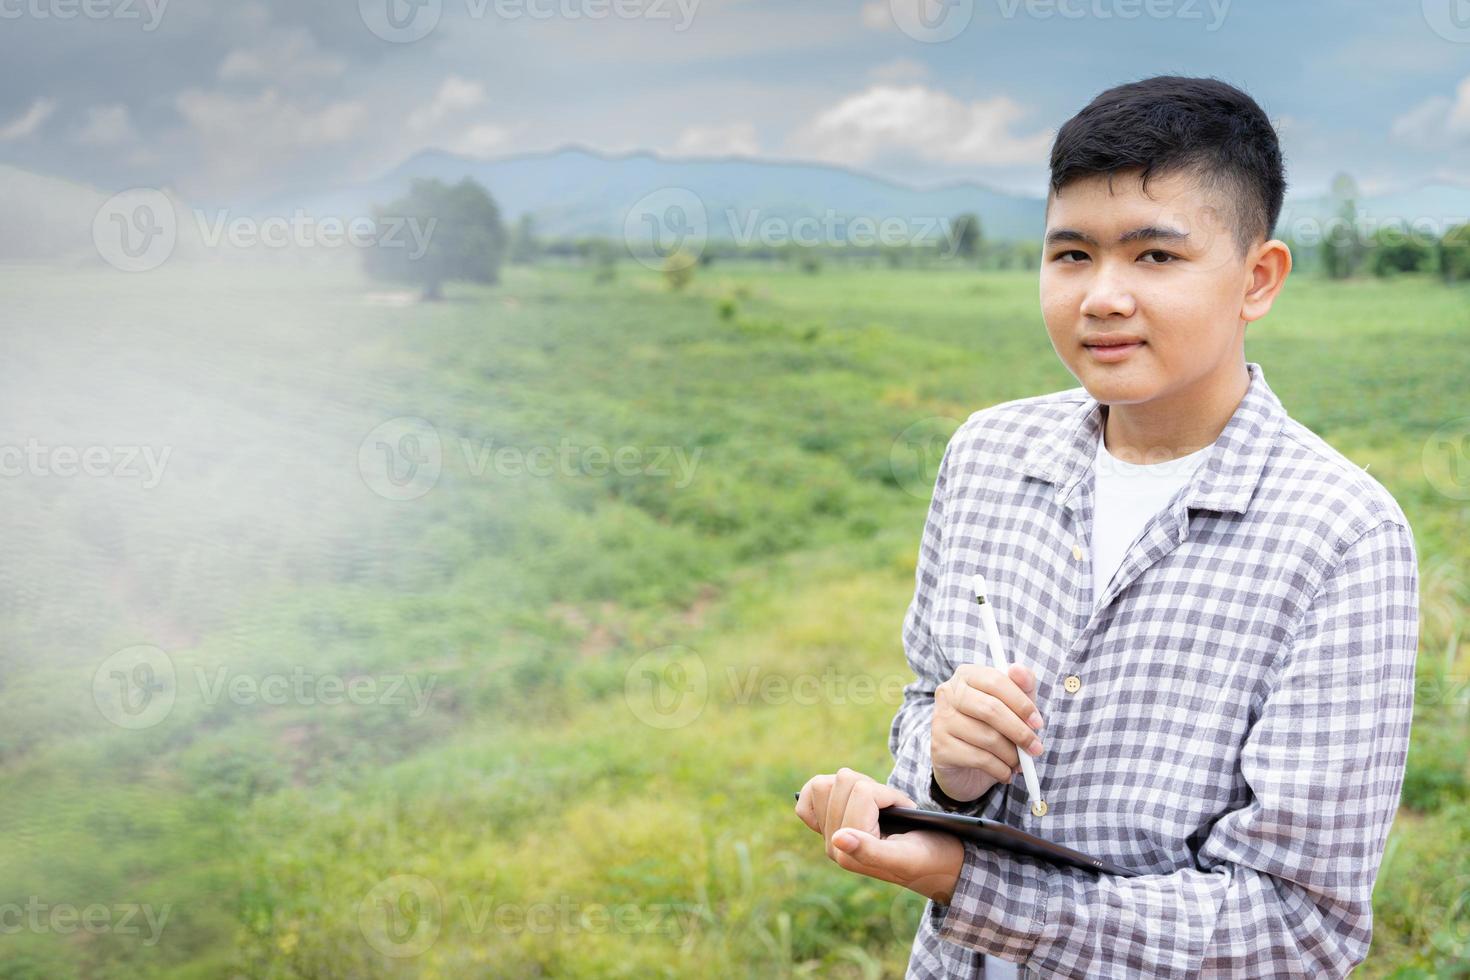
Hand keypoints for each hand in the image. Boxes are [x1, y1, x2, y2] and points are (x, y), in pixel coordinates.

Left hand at [795, 767, 964, 903]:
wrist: (939, 863)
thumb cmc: (929, 859)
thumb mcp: (905, 856)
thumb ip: (870, 851)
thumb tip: (837, 839)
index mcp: (849, 852)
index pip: (861, 792)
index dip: (887, 795)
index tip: (903, 812)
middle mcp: (834, 844)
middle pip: (841, 782)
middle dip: (873, 790)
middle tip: (892, 812)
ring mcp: (829, 833)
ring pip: (828, 782)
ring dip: (859, 786)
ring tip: (879, 807)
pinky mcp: (830, 821)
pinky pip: (810, 794)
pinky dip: (831, 788)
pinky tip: (850, 800)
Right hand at [932, 663, 1043, 802]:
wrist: (966, 767)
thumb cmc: (993, 728)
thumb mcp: (1014, 705)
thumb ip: (1022, 685)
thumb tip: (1018, 669)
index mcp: (966, 675)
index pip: (996, 681)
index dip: (1021, 703)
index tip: (1038, 723)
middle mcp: (948, 693)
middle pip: (990, 709)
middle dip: (1019, 732)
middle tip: (1035, 748)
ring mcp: (940, 720)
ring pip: (987, 737)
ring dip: (1011, 755)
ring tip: (1018, 763)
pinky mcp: (940, 748)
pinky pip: (979, 758)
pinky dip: (1000, 769)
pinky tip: (1005, 773)